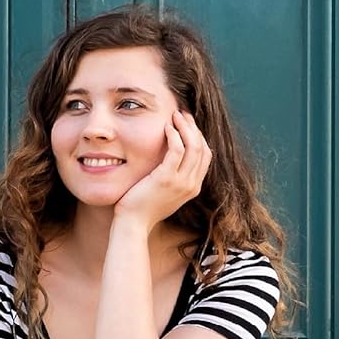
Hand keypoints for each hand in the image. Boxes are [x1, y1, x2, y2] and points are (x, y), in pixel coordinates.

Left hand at [113, 110, 211, 229]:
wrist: (133, 224)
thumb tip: (170, 160)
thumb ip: (173, 177)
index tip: (187, 124)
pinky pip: (177, 150)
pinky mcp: (167, 178)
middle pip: (202, 148)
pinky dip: (174, 135)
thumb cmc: (143, 208)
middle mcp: (192, 184)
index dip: (198, 137)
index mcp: (193, 187)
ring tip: (175, 115)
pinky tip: (166, 127)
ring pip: (193, 146)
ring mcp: (182, 182)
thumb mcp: (165, 192)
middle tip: (182, 114)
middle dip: (194, 128)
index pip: (205, 156)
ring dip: (185, 127)